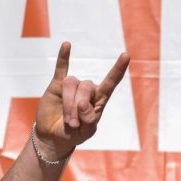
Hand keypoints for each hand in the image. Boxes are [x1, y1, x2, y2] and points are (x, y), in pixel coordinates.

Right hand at [33, 42, 130, 159]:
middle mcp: (88, 89)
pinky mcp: (57, 84)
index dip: (118, 69)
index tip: (125, 55)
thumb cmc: (75, 133)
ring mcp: (73, 85)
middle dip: (78, 107)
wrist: (55, 136)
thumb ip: (89, 120)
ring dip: (68, 105)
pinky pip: (61, 68)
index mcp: (100, 99)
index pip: (111, 81)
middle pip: (86, 87)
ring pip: (71, 84)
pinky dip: (64, 56)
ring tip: (68, 120)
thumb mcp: (86, 132)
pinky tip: (67, 45)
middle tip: (74, 123)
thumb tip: (83, 104)